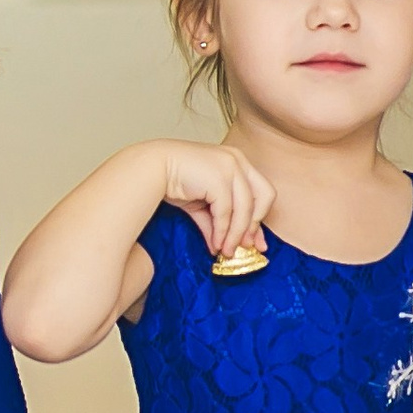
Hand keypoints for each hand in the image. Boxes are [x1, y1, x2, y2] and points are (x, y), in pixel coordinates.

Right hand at [153, 140, 273, 260]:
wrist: (148, 168)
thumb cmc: (172, 179)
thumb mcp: (201, 201)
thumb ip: (216, 220)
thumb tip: (223, 247)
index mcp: (237, 161)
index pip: (261, 191)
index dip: (259, 218)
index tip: (256, 241)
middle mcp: (237, 161)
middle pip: (264, 197)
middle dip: (255, 224)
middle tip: (246, 246)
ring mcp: (230, 167)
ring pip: (244, 209)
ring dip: (236, 234)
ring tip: (228, 251)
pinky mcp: (218, 179)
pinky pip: (226, 213)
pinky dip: (223, 232)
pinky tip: (217, 244)